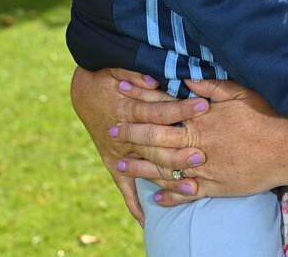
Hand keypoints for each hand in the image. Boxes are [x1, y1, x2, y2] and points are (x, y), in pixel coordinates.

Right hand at [69, 67, 202, 222]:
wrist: (83, 92)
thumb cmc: (108, 76)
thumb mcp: (119, 67)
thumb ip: (137, 72)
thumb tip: (153, 77)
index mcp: (128, 109)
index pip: (157, 111)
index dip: (180, 108)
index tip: (204, 105)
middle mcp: (124, 135)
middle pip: (155, 146)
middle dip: (179, 152)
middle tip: (202, 155)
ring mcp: (119, 153)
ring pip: (146, 170)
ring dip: (169, 180)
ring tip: (193, 188)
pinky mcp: (115, 164)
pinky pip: (125, 188)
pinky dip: (135, 204)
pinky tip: (148, 219)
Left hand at [113, 78, 287, 205]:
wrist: (286, 150)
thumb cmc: (266, 117)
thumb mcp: (240, 94)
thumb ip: (211, 86)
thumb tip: (185, 76)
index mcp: (202, 118)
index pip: (164, 106)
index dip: (142, 97)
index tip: (122, 90)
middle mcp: (198, 143)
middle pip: (157, 137)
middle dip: (132, 133)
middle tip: (111, 130)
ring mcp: (204, 168)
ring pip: (165, 168)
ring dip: (141, 166)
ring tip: (122, 163)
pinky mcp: (214, 187)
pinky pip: (186, 193)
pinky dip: (169, 196)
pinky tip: (154, 198)